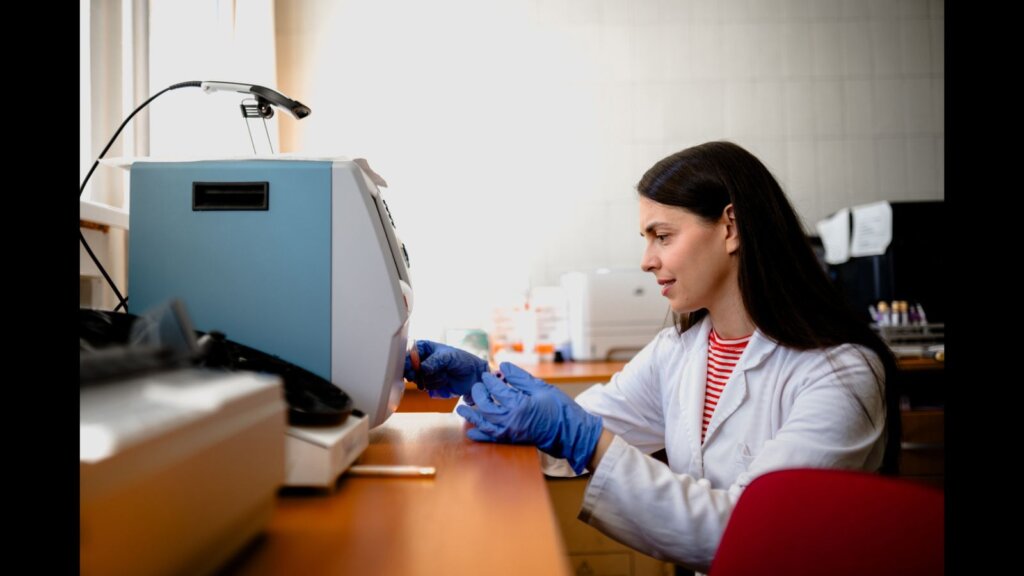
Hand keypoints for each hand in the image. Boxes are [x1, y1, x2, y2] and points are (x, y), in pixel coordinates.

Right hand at [404, 340, 488, 399]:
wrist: (473, 374)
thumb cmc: (461, 359)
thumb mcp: (448, 356)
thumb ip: (434, 361)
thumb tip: (421, 369)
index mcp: (424, 348)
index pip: (409, 353)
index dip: (406, 360)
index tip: (408, 366)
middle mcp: (423, 361)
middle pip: (409, 368)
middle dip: (414, 372)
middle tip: (415, 375)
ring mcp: (426, 374)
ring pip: (419, 379)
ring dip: (432, 378)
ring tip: (445, 373)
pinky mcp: (431, 385)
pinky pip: (427, 387)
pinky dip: (436, 384)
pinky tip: (446, 380)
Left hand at [456, 362, 602, 473]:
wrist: (571, 433)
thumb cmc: (560, 409)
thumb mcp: (542, 388)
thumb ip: (520, 377)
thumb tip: (503, 366)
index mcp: (519, 404)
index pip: (497, 389)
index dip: (490, 380)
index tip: (487, 374)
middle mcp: (511, 420)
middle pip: (486, 406)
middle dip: (479, 394)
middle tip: (477, 386)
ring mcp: (511, 432)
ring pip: (485, 423)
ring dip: (472, 416)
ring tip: (461, 408)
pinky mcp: (513, 440)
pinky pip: (492, 438)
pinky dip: (480, 435)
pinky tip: (471, 431)